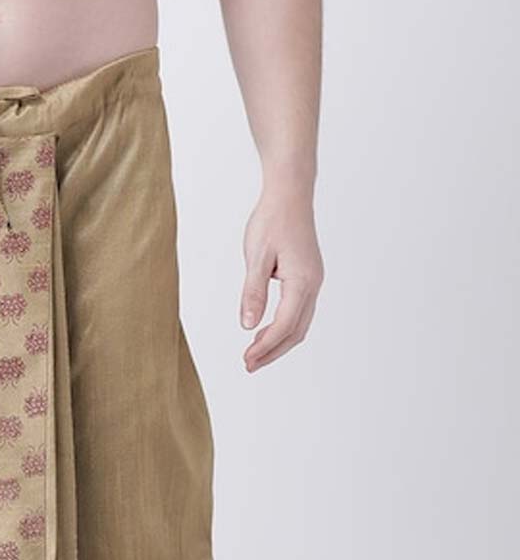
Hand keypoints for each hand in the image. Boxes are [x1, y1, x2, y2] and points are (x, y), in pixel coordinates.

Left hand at [240, 185, 323, 371]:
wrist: (290, 195)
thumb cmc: (272, 220)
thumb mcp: (256, 257)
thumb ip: (253, 292)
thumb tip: (248, 325)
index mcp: (302, 281)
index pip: (284, 325)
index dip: (265, 346)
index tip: (246, 360)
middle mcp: (313, 284)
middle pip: (296, 331)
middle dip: (272, 351)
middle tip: (248, 365)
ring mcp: (314, 281)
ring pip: (300, 324)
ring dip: (278, 342)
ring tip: (254, 354)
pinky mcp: (309, 277)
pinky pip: (300, 312)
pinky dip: (283, 328)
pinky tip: (264, 331)